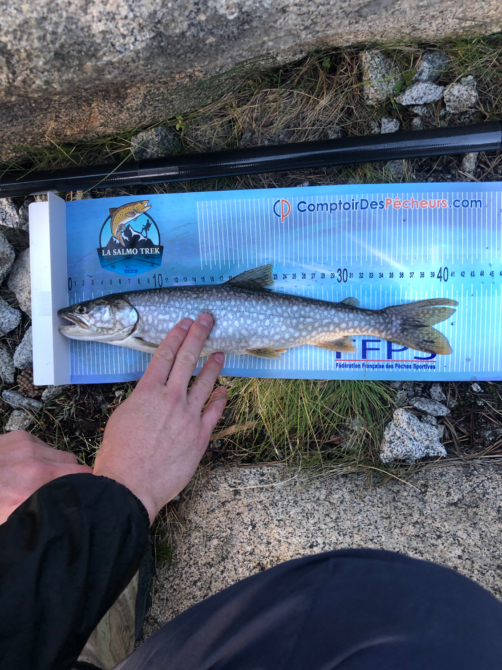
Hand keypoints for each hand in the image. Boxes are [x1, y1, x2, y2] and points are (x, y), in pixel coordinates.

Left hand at [0, 431, 92, 523]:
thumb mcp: (13, 522)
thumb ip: (41, 514)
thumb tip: (63, 515)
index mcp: (36, 487)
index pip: (82, 479)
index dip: (83, 489)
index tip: (78, 498)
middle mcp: (36, 464)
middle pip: (74, 465)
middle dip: (69, 478)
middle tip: (53, 492)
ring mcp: (28, 446)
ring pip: (60, 454)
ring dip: (54, 466)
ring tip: (35, 480)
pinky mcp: (20, 436)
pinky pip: (44, 445)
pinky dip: (40, 456)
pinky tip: (24, 468)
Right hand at [93, 314, 226, 523]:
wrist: (130, 485)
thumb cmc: (118, 454)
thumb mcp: (121, 417)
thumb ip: (141, 400)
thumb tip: (152, 393)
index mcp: (147, 392)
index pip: (164, 356)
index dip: (176, 336)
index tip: (184, 323)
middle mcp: (171, 399)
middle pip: (187, 359)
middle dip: (198, 336)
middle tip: (207, 320)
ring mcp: (189, 416)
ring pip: (206, 382)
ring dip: (214, 365)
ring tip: (220, 352)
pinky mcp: (201, 435)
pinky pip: (214, 411)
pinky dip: (220, 398)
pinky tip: (224, 389)